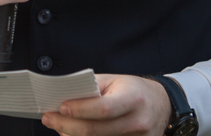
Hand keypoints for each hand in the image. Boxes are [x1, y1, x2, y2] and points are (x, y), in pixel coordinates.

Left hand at [41, 74, 170, 135]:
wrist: (161, 104)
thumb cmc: (133, 90)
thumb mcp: (114, 81)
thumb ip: (91, 89)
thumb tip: (63, 98)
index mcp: (133, 99)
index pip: (103, 108)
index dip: (80, 109)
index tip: (60, 107)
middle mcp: (138, 122)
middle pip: (96, 131)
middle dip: (67, 126)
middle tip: (48, 119)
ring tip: (58, 126)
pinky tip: (72, 135)